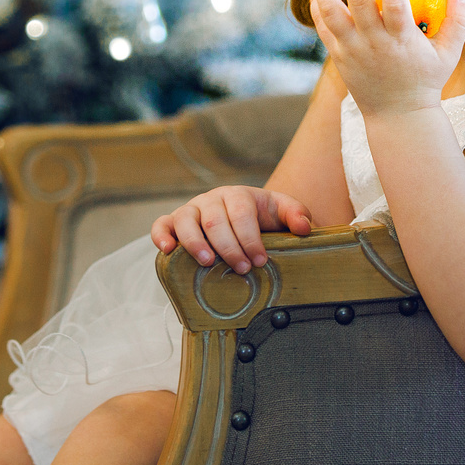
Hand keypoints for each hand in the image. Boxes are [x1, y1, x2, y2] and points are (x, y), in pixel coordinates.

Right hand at [150, 185, 312, 272]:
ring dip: (195, 242)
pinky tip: (168, 251)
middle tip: (242, 269)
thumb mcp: (282, 212)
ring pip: (186, 220)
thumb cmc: (262, 218)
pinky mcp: (174, 222)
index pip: (241, 213)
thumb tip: (303, 227)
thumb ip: (296, 214)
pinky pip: (162, 225)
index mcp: (238, 195)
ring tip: (207, 263)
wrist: (243, 217)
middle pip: (215, 220)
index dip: (250, 238)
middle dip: (229, 247)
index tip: (260, 260)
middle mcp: (211, 200)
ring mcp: (191, 210)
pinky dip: (161, 236)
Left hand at [309, 0, 464, 117]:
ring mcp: (351, 51)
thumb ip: (459, 20)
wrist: (397, 116)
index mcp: (401, 43)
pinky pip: (322, 25)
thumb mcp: (449, 54)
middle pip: (357, 3)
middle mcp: (373, 45)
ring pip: (331, 13)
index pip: (395, 5)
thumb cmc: (426, 81)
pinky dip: (318, 3)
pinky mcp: (337, 56)